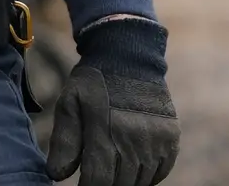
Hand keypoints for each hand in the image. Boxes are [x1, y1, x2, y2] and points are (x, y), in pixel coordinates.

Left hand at [46, 18, 179, 185]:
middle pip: (121, 185)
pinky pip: (160, 172)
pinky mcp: (171, 137)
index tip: (84, 183)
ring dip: (127, 181)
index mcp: (105, 132)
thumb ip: (64, 141)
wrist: (129, 55)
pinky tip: (134, 165)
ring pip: (141, 181)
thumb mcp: (70, 104)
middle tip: (100, 173)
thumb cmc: (94, 82)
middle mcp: (134, 139)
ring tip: (115, 168)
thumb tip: (57, 175)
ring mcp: (156, 140)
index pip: (98, 182)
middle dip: (107, 184)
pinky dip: (148, 176)